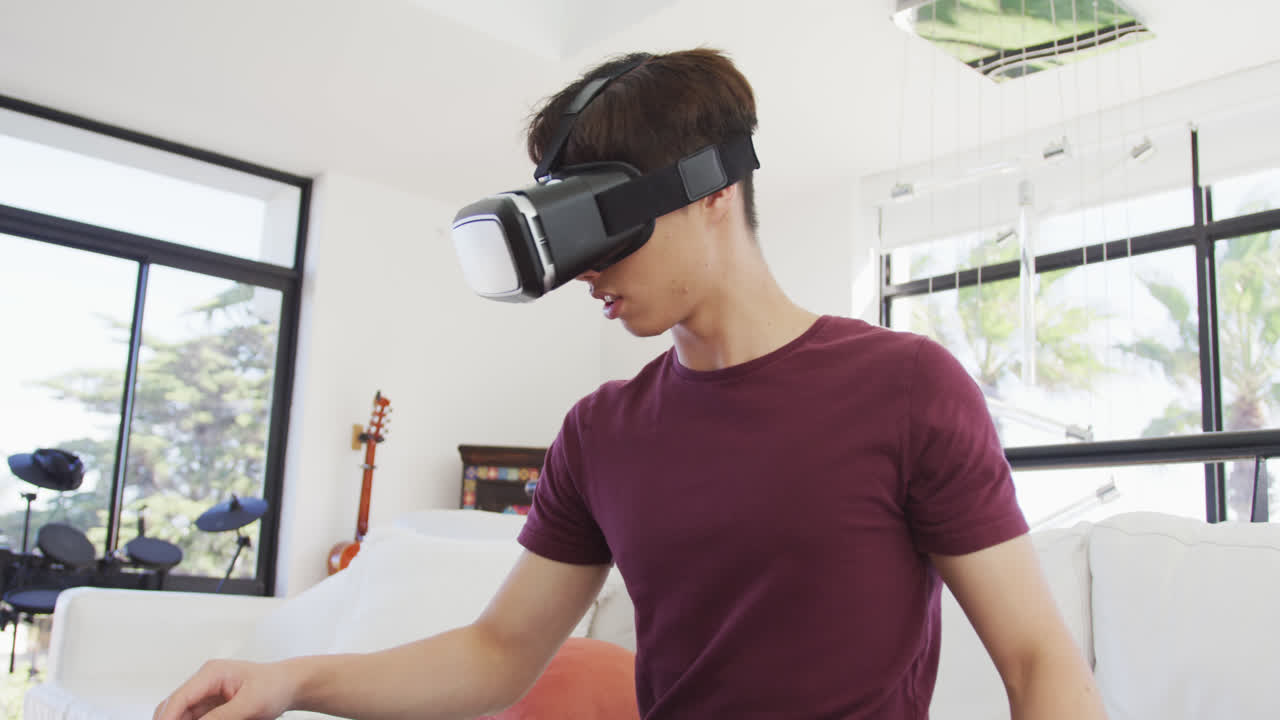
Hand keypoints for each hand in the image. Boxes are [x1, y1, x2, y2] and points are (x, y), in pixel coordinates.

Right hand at [153, 659, 297, 719]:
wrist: (289, 685)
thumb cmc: (274, 687)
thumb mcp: (250, 705)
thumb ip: (221, 718)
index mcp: (211, 673)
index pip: (179, 698)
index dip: (168, 718)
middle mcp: (204, 681)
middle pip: (173, 706)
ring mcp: (206, 693)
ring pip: (180, 714)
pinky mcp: (211, 705)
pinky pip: (193, 718)